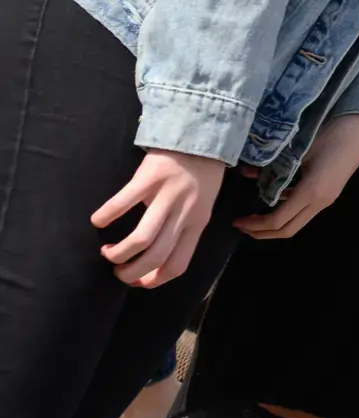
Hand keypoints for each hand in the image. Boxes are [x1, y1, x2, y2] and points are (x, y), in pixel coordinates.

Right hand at [92, 150, 225, 286]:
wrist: (202, 134)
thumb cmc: (201, 173)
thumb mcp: (202, 205)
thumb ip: (184, 228)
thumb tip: (157, 256)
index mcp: (197, 223)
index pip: (178, 264)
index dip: (155, 280)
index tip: (138, 282)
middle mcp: (184, 213)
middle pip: (157, 257)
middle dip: (131, 273)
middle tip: (117, 270)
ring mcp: (167, 196)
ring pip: (142, 239)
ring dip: (119, 254)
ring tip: (107, 252)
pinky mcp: (149, 178)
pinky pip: (122, 203)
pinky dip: (106, 217)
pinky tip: (97, 221)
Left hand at [233, 114, 358, 240]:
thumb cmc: (331, 136)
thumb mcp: (298, 150)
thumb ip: (273, 164)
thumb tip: (247, 172)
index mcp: (311, 192)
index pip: (278, 220)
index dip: (255, 225)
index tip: (237, 221)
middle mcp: (320, 202)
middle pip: (288, 230)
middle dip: (262, 233)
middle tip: (243, 226)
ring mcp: (326, 199)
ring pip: (296, 223)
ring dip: (274, 224)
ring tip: (254, 217)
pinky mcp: (328, 194)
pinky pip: (303, 210)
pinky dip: (286, 210)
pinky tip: (275, 198)